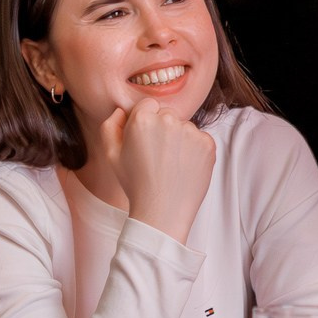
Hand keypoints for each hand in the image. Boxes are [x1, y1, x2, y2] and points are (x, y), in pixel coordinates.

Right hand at [100, 99, 216, 243]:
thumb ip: (110, 126)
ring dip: (179, 140)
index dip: (144, 123)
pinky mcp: (207, 144)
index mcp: (142, 119)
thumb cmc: (135, 184)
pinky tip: (183, 168)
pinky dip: (194, 150)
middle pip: (166, 114)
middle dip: (162, 129)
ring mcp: (190, 131)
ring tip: (170, 165)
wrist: (163, 211)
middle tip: (157, 156)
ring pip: (184, 127)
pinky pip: (200, 139)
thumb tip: (122, 111)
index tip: (145, 142)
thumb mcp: (111, 155)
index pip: (147, 105)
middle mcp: (168, 120)